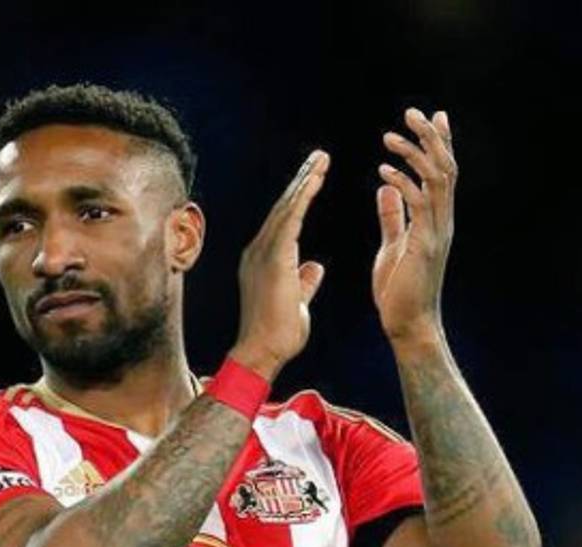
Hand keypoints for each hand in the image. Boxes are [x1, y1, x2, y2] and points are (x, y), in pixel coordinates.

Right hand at [230, 149, 329, 381]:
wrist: (261, 353)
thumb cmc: (277, 336)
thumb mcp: (297, 302)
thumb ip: (304, 282)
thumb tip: (314, 267)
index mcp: (264, 260)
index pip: (285, 222)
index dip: (300, 198)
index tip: (315, 178)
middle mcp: (258, 251)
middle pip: (284, 208)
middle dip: (303, 181)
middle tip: (320, 158)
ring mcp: (262, 254)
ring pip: (286, 208)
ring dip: (305, 182)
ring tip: (322, 161)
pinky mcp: (273, 259)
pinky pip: (290, 220)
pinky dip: (303, 198)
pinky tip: (315, 181)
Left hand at [373, 107, 456, 342]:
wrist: (408, 325)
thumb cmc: (400, 290)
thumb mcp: (394, 244)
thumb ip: (394, 215)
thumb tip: (387, 186)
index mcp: (435, 220)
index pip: (443, 172)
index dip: (440, 143)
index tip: (431, 115)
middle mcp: (442, 221)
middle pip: (446, 167)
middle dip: (431, 137)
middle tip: (412, 111)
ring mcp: (437, 232)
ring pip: (437, 180)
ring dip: (415, 154)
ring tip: (391, 136)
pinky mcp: (426, 245)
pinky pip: (420, 205)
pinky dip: (404, 184)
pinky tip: (383, 171)